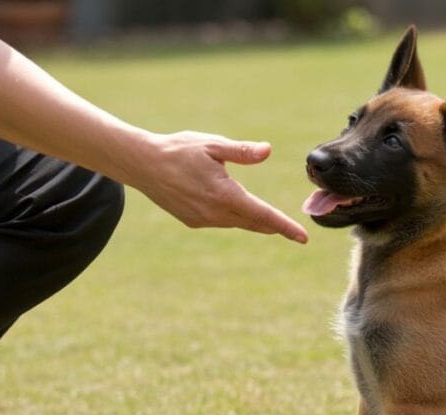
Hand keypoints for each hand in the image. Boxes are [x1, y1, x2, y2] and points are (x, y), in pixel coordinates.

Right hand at [124, 131, 307, 242]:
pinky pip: (221, 221)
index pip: (263, 215)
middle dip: (274, 226)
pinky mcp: (193, 221)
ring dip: (254, 220)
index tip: (303, 238)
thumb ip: (242, 151)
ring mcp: (203, 220)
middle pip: (254, 223)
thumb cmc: (179, 150)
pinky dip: (234, 217)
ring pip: (238, 223)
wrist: (141, 164)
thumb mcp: (213, 145)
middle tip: (295, 232)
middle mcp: (215, 213)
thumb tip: (268, 151)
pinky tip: (236, 209)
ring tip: (271, 221)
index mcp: (225, 195)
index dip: (285, 227)